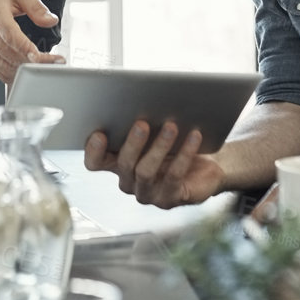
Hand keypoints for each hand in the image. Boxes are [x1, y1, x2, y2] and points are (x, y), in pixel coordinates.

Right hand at [0, 0, 62, 82]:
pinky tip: (31, 71)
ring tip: (46, 67)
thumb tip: (51, 21)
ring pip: (7, 67)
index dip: (25, 48)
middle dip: (34, 62)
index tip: (40, 57)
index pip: (10, 35)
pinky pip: (2, 73)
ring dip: (27, 71)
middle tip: (56, 64)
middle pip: (11, 55)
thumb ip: (36, 6)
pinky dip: (17, 75)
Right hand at [83, 119, 223, 207]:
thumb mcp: (156, 130)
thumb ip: (141, 122)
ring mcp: (147, 193)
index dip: (93, 150)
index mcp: (116, 162)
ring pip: (146, 172)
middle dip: (132, 143)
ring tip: (171, 127)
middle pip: (123, 164)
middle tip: (142, 123)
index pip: (95, 162)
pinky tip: (193, 136)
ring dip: (159, 147)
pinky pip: (174, 176)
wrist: (206, 166)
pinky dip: (184, 154)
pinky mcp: (169, 199)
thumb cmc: (174, 142)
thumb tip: (140, 101)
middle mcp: (128, 181)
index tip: (100, 133)